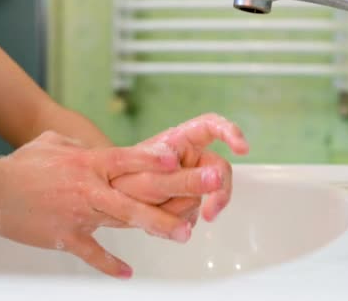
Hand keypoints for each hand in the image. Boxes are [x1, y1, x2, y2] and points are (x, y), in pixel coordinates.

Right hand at [0, 131, 195, 278]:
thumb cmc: (24, 166)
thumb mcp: (55, 144)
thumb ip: (83, 146)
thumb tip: (99, 149)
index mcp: (89, 163)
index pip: (128, 158)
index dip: (154, 157)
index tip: (180, 155)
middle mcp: (91, 188)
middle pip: (140, 190)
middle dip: (178, 187)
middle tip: (208, 184)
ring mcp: (81, 214)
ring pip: (125, 221)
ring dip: (157, 226)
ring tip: (185, 232)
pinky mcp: (67, 237)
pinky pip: (93, 254)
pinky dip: (109, 264)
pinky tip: (127, 273)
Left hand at [112, 113, 249, 222]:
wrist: (104, 201)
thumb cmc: (120, 180)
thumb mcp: (151, 180)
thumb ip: (185, 180)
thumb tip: (218, 178)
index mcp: (180, 140)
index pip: (211, 126)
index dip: (231, 132)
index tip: (243, 149)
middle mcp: (189, 157)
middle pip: (218, 170)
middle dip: (217, 194)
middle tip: (212, 214)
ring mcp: (189, 179)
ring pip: (205, 197)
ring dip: (185, 209)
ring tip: (156, 211)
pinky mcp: (187, 200)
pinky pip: (196, 212)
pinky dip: (180, 221)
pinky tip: (161, 222)